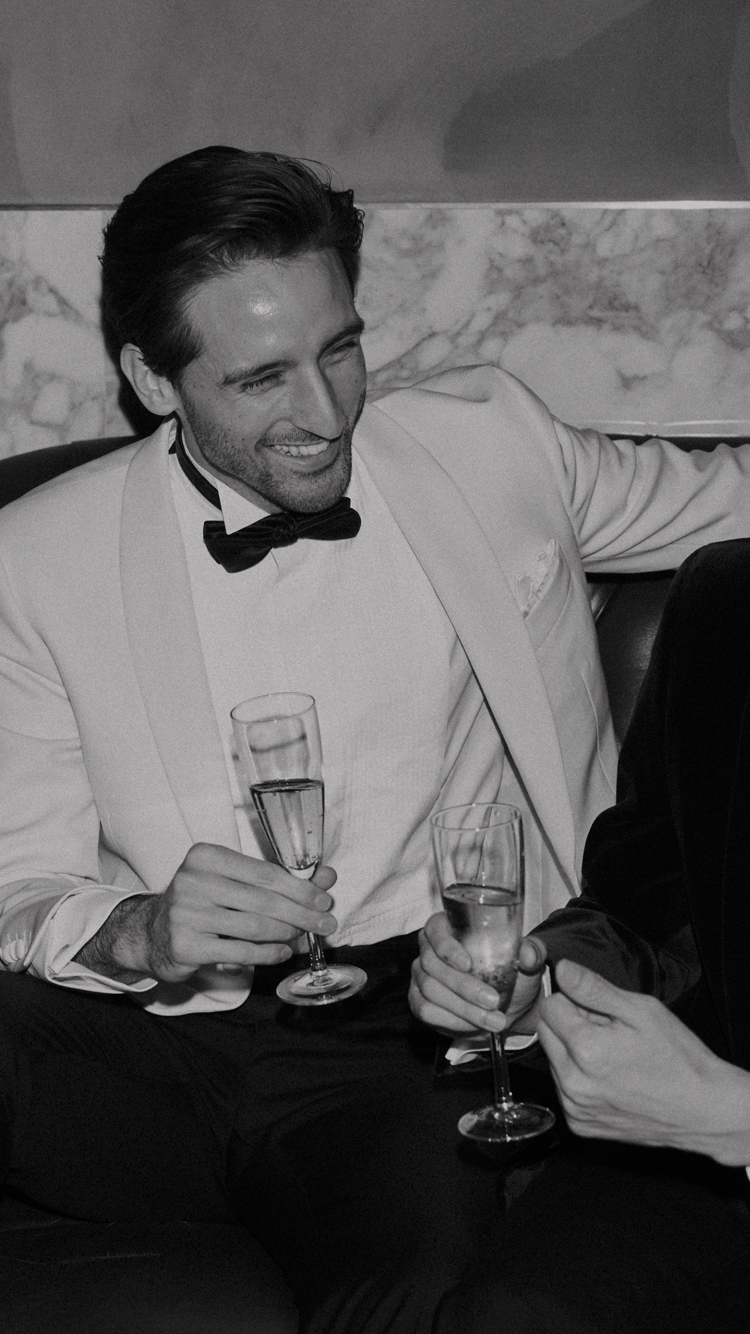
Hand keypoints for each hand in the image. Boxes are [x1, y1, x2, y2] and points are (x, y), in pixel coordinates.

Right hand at [76, 842, 337, 983]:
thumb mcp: (235, 881)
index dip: (301, 888)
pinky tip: (283, 951)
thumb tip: (327, 878)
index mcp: (206, 856)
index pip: (265, 872)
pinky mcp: (186, 945)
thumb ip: (277, 879)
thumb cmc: (202, 901)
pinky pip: (241, 951)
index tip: (325, 899)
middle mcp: (193, 881)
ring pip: (255, 927)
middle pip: (264, 900)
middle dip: (302, 914)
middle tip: (326, 924)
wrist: (152, 932)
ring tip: (304, 937)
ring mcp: (187, 914)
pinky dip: (269, 953)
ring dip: (288, 934)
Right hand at [409, 911, 546, 1035]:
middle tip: (494, 1002)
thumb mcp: (526, 960)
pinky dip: (451, 1021)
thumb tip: (528, 954)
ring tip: (493, 1020)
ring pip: (430, 991)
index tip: (468, 964)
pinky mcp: (418, 1001)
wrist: (508, 1005)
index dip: (447, 947)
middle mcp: (427, 949)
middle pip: (433, 966)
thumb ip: (531, 952)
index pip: (436, 931)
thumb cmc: (512, 973)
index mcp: (447, 927)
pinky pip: (426, 1011)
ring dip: (463, 1009)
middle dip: (464, 987)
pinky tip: (474, 1026)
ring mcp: (420, 976)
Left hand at [539, 959, 749, 1165]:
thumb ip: (594, 989)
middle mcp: (573, 1083)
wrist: (702, 1110)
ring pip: (553, 1061)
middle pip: (546, 1034)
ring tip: (613, 1057)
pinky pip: (564, 1090)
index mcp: (586, 1050)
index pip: (550, 1007)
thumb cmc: (678, 1058)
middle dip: (569, 1025)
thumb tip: (562, 969)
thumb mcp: (641, 1010)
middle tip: (608, 1031)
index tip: (599, 1010)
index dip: (574, 1001)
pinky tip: (610, 1079)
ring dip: (572, 1053)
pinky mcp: (580, 1125)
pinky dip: (579, 1080)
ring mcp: (575, 1108)